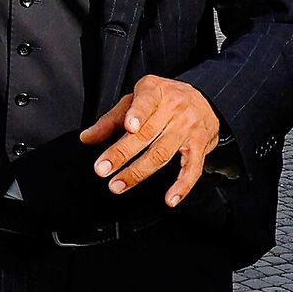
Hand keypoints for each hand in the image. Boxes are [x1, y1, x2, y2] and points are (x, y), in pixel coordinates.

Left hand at [82, 75, 220, 207]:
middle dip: (122, 154)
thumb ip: (111, 120)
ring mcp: (188, 128)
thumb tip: (87, 138)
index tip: (129, 127)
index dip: (137, 114)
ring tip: (119, 184)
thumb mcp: (136, 100)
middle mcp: (174, 109)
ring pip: (162, 154)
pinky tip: (170, 199)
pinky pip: (192, 169)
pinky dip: (182, 186)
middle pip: (147, 135)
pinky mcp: (200, 146)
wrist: (205, 101)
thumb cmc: (165, 100)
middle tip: (102, 169)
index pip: (146, 102)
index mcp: (155, 92)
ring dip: (139, 173)